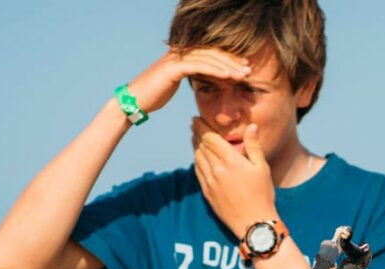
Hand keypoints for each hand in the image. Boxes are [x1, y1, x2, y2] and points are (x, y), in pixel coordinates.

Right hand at [126, 48, 249, 115]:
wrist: (135, 101)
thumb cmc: (155, 95)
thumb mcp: (177, 83)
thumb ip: (192, 78)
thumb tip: (209, 81)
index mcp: (181, 55)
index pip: (209, 52)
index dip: (228, 58)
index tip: (244, 66)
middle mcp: (179, 52)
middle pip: (211, 52)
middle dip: (232, 60)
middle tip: (249, 68)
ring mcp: (175, 58)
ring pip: (207, 58)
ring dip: (227, 66)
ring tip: (243, 74)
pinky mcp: (172, 67)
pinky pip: (198, 66)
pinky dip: (215, 70)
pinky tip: (228, 77)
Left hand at [192, 116, 275, 237]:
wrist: (254, 223)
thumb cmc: (262, 195)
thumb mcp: (262, 168)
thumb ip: (254, 145)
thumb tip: (251, 126)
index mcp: (231, 160)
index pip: (210, 138)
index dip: (202, 127)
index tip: (197, 119)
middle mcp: (217, 169)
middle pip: (201, 146)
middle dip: (197, 133)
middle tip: (194, 126)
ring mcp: (210, 181)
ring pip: (197, 158)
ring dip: (195, 146)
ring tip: (196, 140)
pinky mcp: (207, 192)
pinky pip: (197, 172)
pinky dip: (197, 161)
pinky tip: (199, 158)